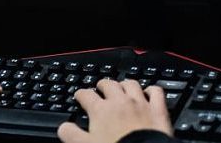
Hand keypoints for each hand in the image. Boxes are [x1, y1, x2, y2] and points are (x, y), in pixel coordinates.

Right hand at [58, 80, 172, 142]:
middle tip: (100, 88)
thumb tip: (64, 128)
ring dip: (125, 84)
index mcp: (101, 110)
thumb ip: (72, 135)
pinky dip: (152, 90)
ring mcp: (140, 104)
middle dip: (103, 84)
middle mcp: (120, 102)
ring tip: (122, 87)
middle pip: (109, 84)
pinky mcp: (157, 111)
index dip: (81, 94)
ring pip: (131, 84)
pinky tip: (150, 92)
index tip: (80, 96)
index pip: (87, 95)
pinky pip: (156, 92)